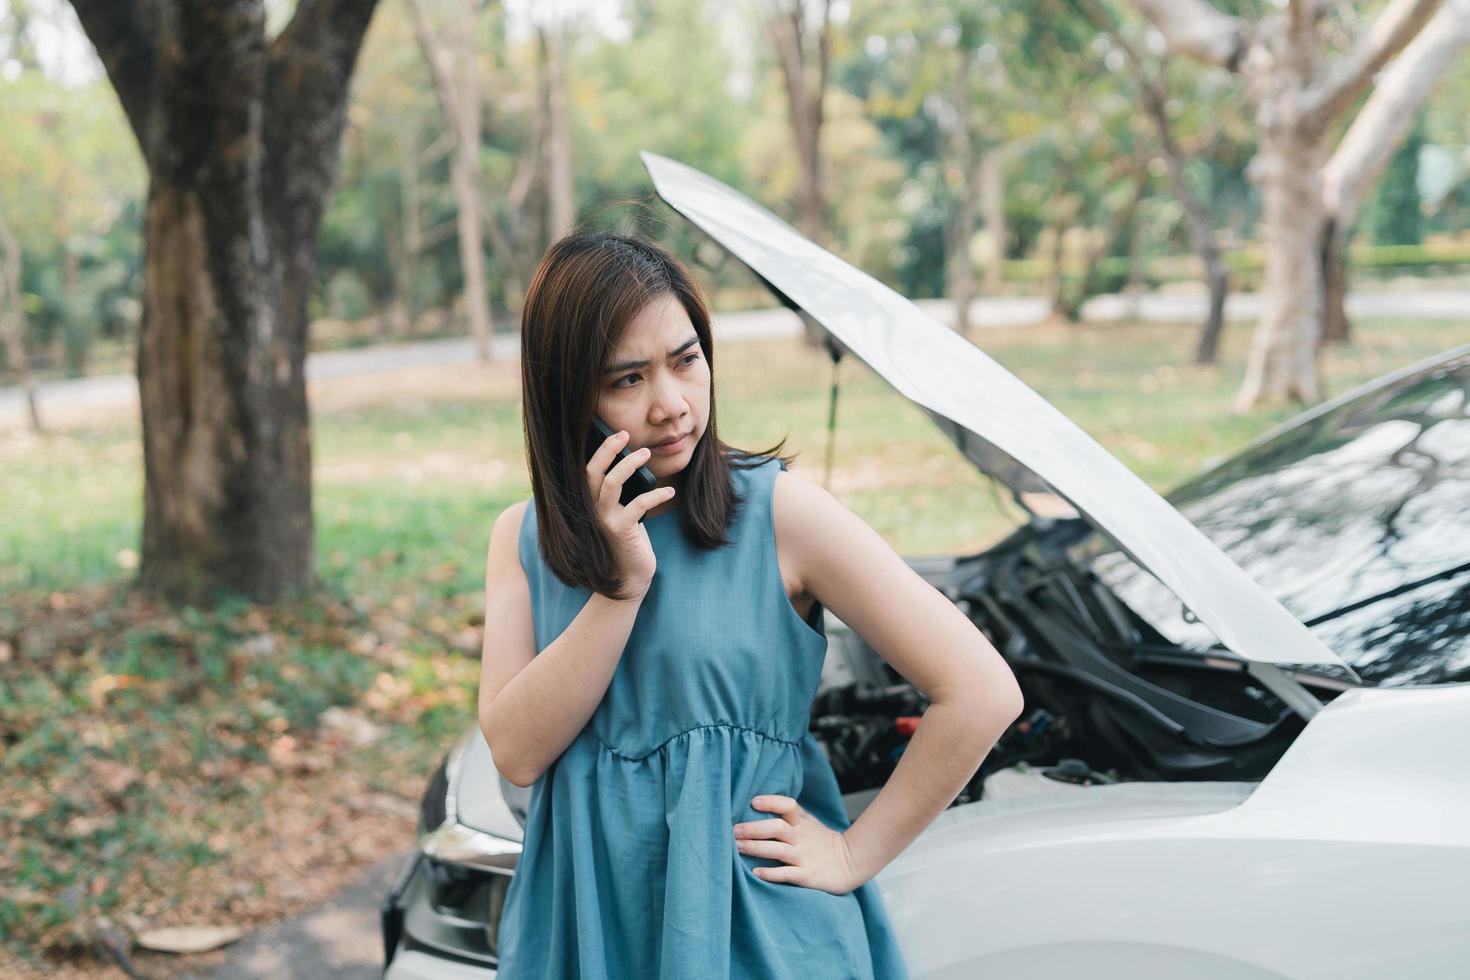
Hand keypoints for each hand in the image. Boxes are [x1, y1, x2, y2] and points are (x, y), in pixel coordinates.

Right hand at [586, 428, 673, 593]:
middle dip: (608, 449)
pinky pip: (637, 505)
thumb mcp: (621, 513)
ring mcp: (604, 520)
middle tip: (625, 433)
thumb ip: (620, 494)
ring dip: (629, 465)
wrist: (628, 580)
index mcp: (589, 503)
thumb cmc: (627, 542)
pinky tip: (669, 491)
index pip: (587, 470)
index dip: (599, 450)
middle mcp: (591, 509)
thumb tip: (634, 463)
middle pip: (592, 472)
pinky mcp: (621, 531)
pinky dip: (655, 495)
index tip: (616, 434)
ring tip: (646, 453)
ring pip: (611, 483)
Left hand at [732, 794, 861, 895]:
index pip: (788, 806)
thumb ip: (789, 815)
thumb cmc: (823, 842)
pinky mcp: (807, 876)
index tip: (753, 802)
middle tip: (734, 830)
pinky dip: (771, 873)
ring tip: (738, 847)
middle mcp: (802, 838)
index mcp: (802, 823)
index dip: (771, 802)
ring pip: (778, 850)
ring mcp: (804, 857)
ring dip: (756, 848)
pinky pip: (787, 874)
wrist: (851, 863)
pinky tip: (756, 872)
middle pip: (778, 827)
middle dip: (754, 828)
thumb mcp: (810, 823)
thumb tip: (757, 805)